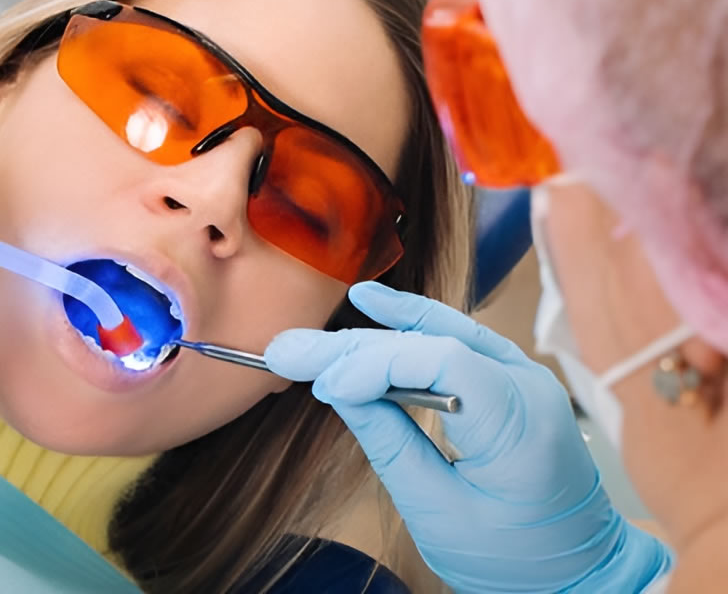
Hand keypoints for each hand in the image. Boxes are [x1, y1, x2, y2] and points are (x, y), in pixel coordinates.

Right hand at [266, 281, 671, 593]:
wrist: (582, 570)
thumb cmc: (517, 559)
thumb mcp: (440, 514)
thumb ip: (390, 445)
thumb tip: (340, 390)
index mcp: (521, 427)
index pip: (441, 362)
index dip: (373, 363)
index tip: (321, 385)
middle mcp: (530, 387)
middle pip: (431, 343)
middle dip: (353, 349)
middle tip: (287, 352)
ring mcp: (526, 378)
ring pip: (441, 333)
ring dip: (372, 334)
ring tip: (313, 337)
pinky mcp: (513, 382)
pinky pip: (457, 339)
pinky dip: (411, 327)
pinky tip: (373, 304)